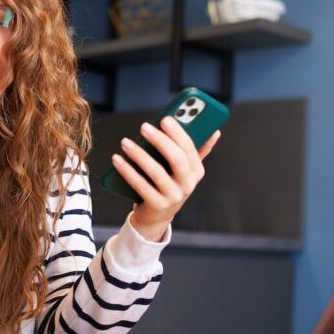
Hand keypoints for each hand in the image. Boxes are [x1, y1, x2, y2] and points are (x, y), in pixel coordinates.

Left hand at [111, 116, 221, 240]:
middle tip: (144, 127)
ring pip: (156, 172)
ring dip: (139, 154)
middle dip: (160, 141)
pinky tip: (117, 159)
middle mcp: (188, 184)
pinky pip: (140, 185)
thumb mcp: (184, 170)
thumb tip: (215, 132)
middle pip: (176, 159)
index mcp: (196, 171)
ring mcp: (173, 197)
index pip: (190, 148)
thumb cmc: (169, 184)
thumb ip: (196, 151)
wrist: (156, 215)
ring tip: (125, 142)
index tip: (165, 118)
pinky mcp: (157, 205)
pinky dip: (127, 171)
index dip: (178, 133)